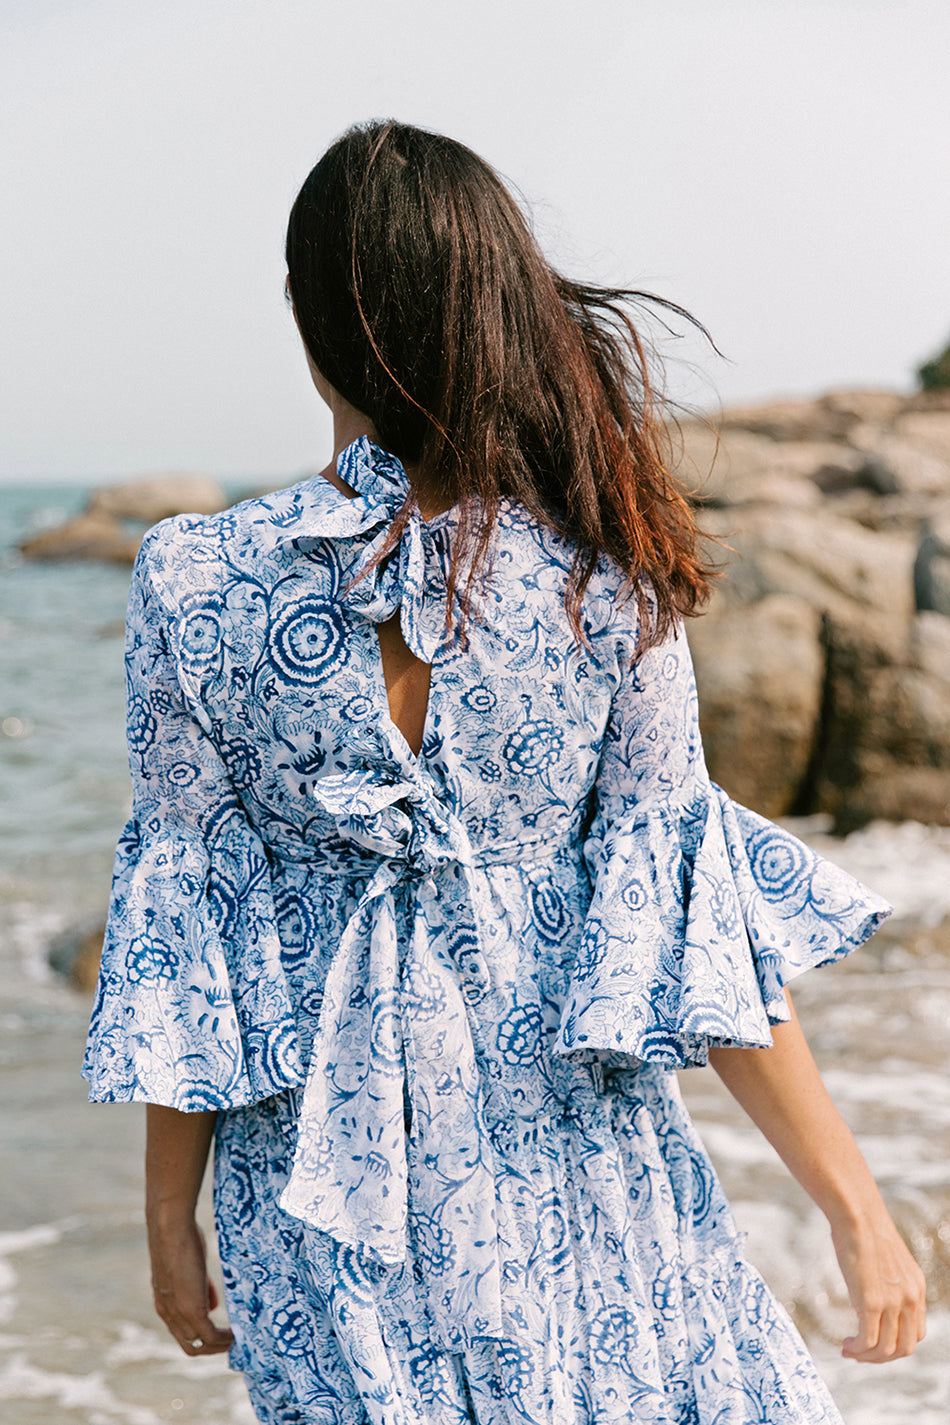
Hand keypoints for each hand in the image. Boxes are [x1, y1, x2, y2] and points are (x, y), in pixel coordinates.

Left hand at [148, 1215, 234, 1356]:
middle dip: (212, 1350)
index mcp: (165, 1305)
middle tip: (233, 1344)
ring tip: (240, 1341)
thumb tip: (213, 1306)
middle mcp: (168, 1315)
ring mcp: (179, 1314)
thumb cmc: (181, 1238)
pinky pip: (210, 1335)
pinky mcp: (191, 1310)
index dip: (202, 1338)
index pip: (183, 1333)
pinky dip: (225, 1340)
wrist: (170, 1229)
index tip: (221, 1336)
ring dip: (220, 1347)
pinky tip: (238, 1334)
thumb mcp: (191, 1267)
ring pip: (200, 1346)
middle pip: (190, 1347)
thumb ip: (200, 1288)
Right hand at [831, 1207, 926, 1361]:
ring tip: (849, 1350)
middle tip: (860, 1352)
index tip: (874, 1341)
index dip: (895, 1344)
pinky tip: (845, 1344)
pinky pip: (868, 1341)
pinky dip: (857, 1349)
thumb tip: (870, 1293)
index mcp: (917, 1287)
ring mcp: (893, 1302)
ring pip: (886, 1350)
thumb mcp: (886, 1259)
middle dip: (882, 1357)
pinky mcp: (872, 1302)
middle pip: (905, 1348)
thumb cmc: (863, 1228)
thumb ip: (887, 1280)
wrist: (857, 1213)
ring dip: (867, 1357)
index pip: (916, 1333)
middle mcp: (911, 1298)